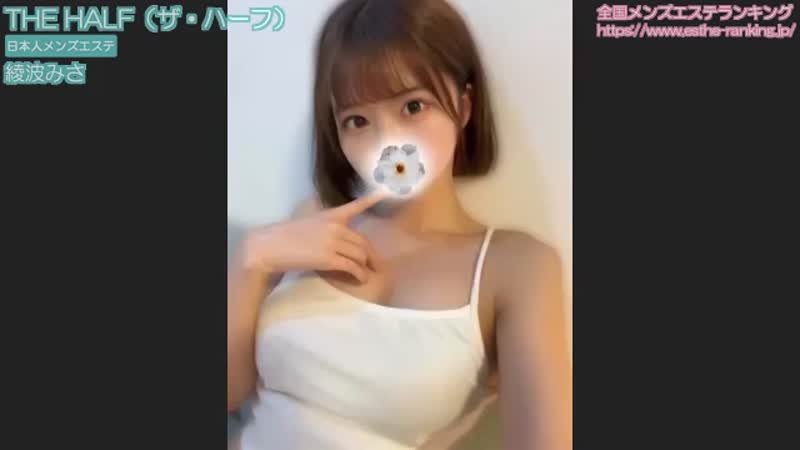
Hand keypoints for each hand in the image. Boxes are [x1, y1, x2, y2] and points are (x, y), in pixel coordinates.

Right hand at [239, 190, 387, 282]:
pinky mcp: (328, 258)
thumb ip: (326, 229)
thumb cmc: (285, 237)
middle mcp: (335, 226)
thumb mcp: (308, 224)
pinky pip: (352, 267)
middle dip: (372, 255)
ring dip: (366, 267)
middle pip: (363, 241)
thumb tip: (339, 239)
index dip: (372, 200)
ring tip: (367, 275)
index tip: (386, 191)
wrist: (269, 247)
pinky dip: (359, 275)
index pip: (355, 206)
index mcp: (330, 216)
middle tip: (376, 265)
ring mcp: (332, 242)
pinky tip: (361, 279)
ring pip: (360, 255)